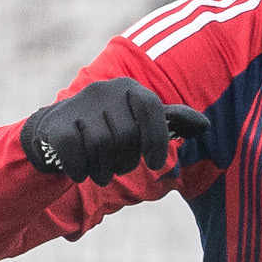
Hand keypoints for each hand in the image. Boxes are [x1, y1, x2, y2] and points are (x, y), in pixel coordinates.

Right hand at [17, 79, 209, 185]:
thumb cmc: (108, 127)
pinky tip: (81, 172)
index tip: (155, 164)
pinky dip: (81, 170)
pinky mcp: (58, 125)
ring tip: (102, 174)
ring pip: (100, 146)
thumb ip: (172, 121)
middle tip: (119, 166)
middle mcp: (103, 90)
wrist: (57, 128)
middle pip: (126, 135)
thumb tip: (205, 125)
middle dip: (125, 161)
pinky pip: (75, 153)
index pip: (150, 108)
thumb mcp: (140, 120)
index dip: (156, 139)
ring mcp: (79, 105)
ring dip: (103, 170)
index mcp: (128, 88)